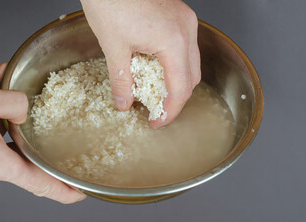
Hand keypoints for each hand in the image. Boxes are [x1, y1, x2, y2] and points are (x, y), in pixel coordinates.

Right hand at [0, 63, 85, 203]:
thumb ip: (10, 102)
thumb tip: (23, 107)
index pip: (41, 185)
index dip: (64, 191)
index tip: (80, 193)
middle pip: (21, 152)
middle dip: (26, 130)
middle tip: (33, 113)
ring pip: (1, 137)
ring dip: (5, 113)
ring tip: (4, 85)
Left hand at [81, 0, 200, 127]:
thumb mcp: (113, 46)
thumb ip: (121, 80)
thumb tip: (124, 103)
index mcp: (173, 40)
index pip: (180, 88)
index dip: (169, 111)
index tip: (157, 122)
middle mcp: (186, 30)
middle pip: (192, 78)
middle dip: (175, 99)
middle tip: (156, 110)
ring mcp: (186, 21)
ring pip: (191, 63)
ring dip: (176, 81)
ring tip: (153, 91)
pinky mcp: (180, 16)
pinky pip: (185, 48)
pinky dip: (174, 64)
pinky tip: (156, 67)